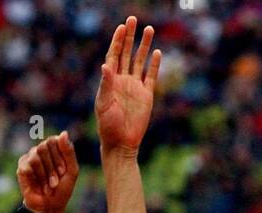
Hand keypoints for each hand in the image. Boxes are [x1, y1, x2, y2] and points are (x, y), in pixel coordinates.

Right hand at [16, 131, 78, 212]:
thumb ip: (69, 151)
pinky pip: (27, 166)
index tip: (63, 172)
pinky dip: (36, 178)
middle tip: (55, 182)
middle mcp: (41, 150)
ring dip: (44, 175)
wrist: (49, 207)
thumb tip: (63, 133)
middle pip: (44, 147)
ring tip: (48, 187)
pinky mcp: (22, 168)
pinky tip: (37, 186)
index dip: (59, 157)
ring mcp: (30, 158)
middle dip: (52, 167)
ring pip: (35, 157)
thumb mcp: (72, 171)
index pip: (53, 140)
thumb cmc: (62, 190)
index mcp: (54, 148)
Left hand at [95, 15, 160, 154]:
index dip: (117, 41)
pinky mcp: (146, 96)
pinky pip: (151, 76)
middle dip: (130, 36)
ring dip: (144, 46)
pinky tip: (158, 52)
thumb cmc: (108, 127)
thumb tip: (106, 64)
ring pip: (140, 61)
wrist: (121, 144)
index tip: (121, 27)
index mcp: (110, 81)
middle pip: (126, 53)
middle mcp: (123, 81)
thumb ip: (106, 85)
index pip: (113, 55)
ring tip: (149, 29)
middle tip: (133, 19)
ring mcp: (135, 87)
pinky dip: (155, 64)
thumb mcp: (103, 105)